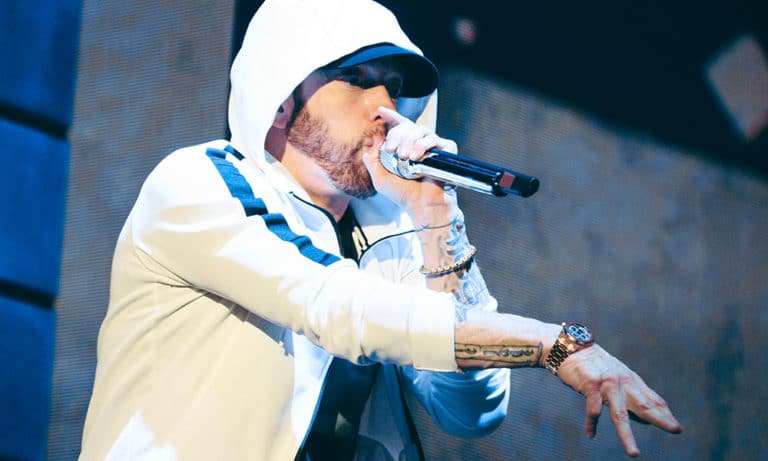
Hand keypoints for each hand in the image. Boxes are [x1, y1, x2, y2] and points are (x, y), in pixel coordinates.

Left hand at [362, 106, 457, 213]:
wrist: (421, 205)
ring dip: (411, 141)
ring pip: (422, 130)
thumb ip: (372, 161)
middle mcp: (420, 144)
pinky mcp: (447, 151)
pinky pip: (436, 139)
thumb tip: (371, 143)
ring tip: (406, 157)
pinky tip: (417, 157)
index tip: (380, 111)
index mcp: (405, 147)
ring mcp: (434, 147)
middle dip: (398, 135)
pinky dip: (425, 145)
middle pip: (409, 126)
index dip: (391, 116)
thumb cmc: (403, 194)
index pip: (399, 126)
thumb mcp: (380, 178)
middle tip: (393, 150)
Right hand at [556, 345, 682, 456]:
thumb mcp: (616, 376)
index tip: (676, 427)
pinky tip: (591, 434)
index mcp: (630, 380)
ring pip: (619, 414)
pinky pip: (593, 410)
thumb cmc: (592, 363)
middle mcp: (622, 382)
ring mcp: (607, 383)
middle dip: (660, 419)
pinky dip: (591, 423)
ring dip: (627, 435)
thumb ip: (631, 394)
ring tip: (634, 453)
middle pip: (643, 405)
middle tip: (676, 430)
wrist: (570, 346)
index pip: (652, 399)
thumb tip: (647, 419)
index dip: (664, 413)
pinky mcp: (591, 384)